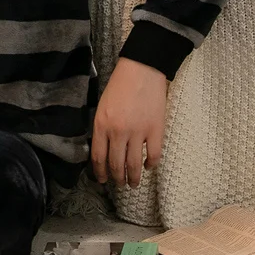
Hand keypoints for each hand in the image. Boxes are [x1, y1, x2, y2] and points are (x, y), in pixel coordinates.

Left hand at [90, 57, 167, 187]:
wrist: (141, 70)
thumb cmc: (119, 85)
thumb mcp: (102, 106)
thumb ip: (102, 127)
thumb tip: (104, 150)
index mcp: (102, 124)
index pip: (98, 156)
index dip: (99, 172)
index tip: (101, 180)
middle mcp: (118, 132)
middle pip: (116, 164)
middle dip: (117, 178)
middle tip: (119, 184)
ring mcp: (138, 133)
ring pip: (134, 165)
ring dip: (133, 178)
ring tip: (133, 184)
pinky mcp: (156, 131)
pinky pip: (153, 156)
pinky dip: (150, 165)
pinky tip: (148, 167)